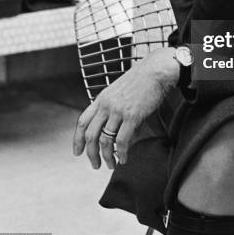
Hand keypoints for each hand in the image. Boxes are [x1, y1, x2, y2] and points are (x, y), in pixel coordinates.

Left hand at [72, 48, 178, 168]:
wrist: (156, 70)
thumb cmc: (142, 79)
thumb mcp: (120, 91)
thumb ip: (114, 108)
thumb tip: (115, 129)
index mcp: (101, 98)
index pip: (82, 121)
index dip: (77, 139)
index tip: (77, 152)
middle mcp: (106, 105)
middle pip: (90, 135)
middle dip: (91, 154)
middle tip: (95, 165)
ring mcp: (118, 110)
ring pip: (105, 141)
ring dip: (106, 157)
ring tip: (111, 165)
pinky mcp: (132, 116)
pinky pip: (122, 140)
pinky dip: (122, 153)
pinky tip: (124, 159)